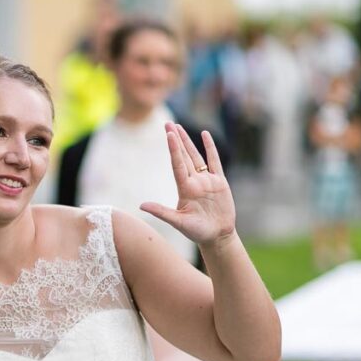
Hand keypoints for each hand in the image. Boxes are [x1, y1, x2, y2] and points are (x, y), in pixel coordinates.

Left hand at [140, 123, 235, 247]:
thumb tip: (141, 206)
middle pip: (183, 156)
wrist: (216, 236)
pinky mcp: (219, 182)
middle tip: (168, 124)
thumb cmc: (196, 231)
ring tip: (179, 126)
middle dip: (176, 140)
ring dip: (188, 141)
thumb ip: (161, 212)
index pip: (177, 165)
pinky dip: (210, 148)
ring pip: (196, 156)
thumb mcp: (178, 222)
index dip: (173, 150)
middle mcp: (194, 181)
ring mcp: (206, 180)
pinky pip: (214, 161)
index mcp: (184, 189)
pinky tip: (205, 135)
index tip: (168, 135)